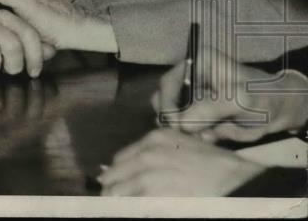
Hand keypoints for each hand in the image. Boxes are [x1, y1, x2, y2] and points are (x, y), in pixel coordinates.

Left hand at [98, 129, 263, 195]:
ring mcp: (150, 176)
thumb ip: (155, 152)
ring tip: (118, 206)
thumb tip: (131, 168)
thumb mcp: (181, 145)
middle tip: (112, 199)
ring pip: (117, 193)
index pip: (119, 160)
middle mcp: (146, 155)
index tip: (116, 184)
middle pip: (113, 177)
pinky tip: (134, 210)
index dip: (116, 174)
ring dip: (117, 201)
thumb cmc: (214, 163)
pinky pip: (134, 206)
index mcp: (152, 139)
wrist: (237, 178)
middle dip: (111, 189)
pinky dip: (131, 208)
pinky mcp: (156, 197)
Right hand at [153, 46, 307, 141]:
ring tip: (210, 134)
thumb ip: (209, 109)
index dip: (168, 105)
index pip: (168, 83)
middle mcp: (191, 76)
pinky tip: (216, 135)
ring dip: (190, 128)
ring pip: (175, 115)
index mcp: (197, 62)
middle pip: (165, 99)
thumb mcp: (239, 101)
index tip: (175, 125)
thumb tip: (180, 123)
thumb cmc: (263, 98)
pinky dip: (199, 134)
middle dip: (178, 119)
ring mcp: (194, 94)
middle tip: (192, 134)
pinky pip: (188, 126)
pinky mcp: (199, 111)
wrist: (282, 110)